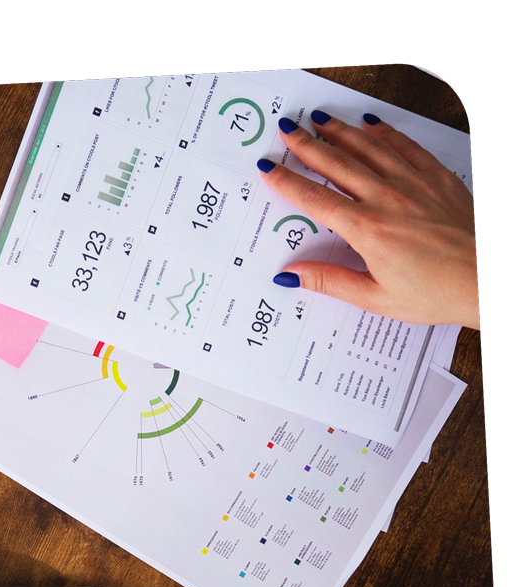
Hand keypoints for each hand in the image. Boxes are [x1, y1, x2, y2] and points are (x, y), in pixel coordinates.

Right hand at [258, 111, 477, 329]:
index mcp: (367, 231)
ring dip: (341, 132)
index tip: (269, 169)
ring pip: (368, 148)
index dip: (287, 183)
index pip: (315, 200)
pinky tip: (371, 125)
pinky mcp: (437, 178)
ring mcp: (413, 184)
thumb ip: (329, 281)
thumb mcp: (375, 297)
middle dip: (308, 145)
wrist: (486, 281)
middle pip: (337, 165)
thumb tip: (291, 276)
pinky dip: (384, 133)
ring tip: (320, 120)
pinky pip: (405, 146)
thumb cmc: (436, 293)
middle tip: (288, 130)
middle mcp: (387, 199)